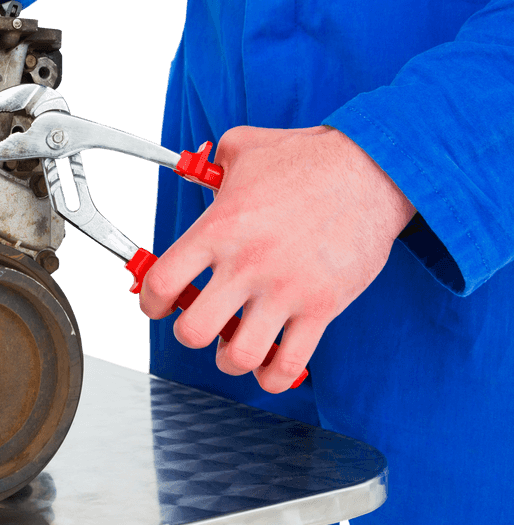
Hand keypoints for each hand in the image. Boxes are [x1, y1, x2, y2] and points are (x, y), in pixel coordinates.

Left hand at [139, 126, 416, 392]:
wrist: (373, 168)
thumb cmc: (308, 157)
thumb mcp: (243, 147)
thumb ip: (210, 167)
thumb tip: (196, 172)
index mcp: (218, 229)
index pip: (161, 283)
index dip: (150, 302)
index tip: (158, 305)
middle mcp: (247, 264)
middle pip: (193, 332)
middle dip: (189, 334)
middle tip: (199, 323)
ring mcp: (285, 290)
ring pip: (240, 357)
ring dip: (229, 358)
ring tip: (233, 343)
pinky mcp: (322, 307)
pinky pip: (290, 365)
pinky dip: (273, 376)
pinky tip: (267, 363)